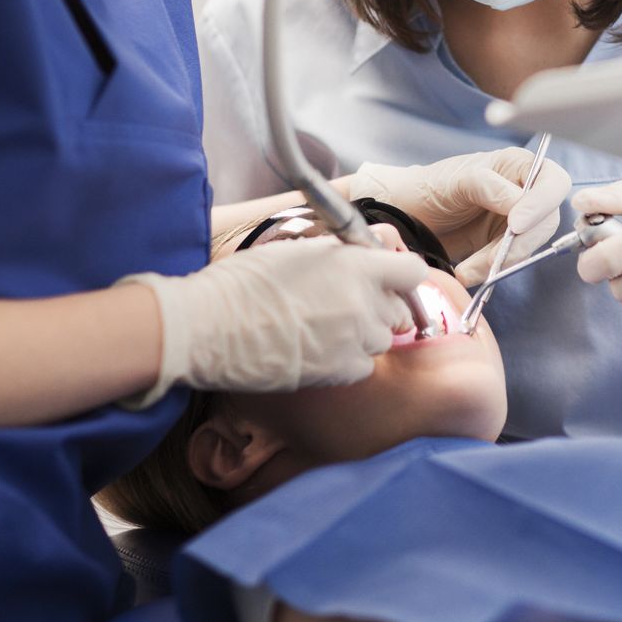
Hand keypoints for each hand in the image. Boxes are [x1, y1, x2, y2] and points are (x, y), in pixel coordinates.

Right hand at [117, 236, 428, 403]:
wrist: (210, 327)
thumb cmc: (243, 282)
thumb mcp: (295, 249)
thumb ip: (337, 254)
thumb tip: (358, 256)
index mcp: (355, 266)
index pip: (412, 270)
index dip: (401, 274)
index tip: (388, 278)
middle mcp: (364, 303)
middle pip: (400, 308)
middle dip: (381, 305)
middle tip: (351, 304)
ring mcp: (354, 340)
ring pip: (382, 340)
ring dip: (364, 335)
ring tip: (329, 329)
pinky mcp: (339, 372)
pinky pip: (364, 366)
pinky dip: (349, 360)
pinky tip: (322, 350)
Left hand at [350, 148, 571, 283]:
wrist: (406, 216)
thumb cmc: (429, 186)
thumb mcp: (457, 181)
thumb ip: (489, 187)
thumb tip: (520, 204)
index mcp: (518, 166)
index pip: (552, 183)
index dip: (541, 204)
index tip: (516, 225)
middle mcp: (524, 191)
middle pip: (546, 221)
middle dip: (520, 243)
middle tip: (493, 257)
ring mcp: (516, 221)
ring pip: (529, 246)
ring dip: (501, 261)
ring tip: (468, 268)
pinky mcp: (503, 246)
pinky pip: (510, 262)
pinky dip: (491, 270)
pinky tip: (467, 271)